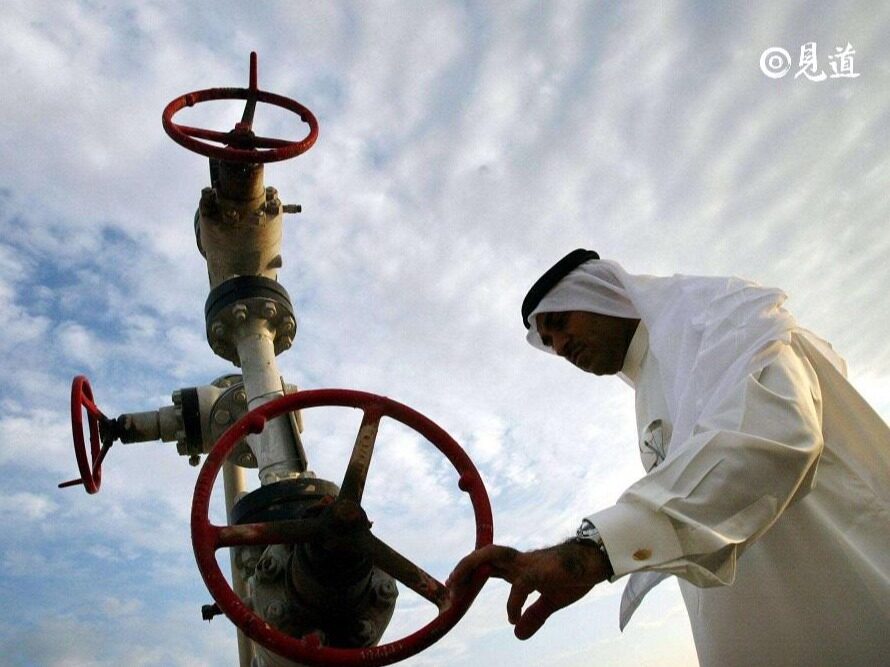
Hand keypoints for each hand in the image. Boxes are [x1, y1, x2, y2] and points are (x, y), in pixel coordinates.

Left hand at [446, 541, 610, 639]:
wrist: (595, 562)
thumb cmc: (573, 576)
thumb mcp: (550, 602)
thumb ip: (533, 616)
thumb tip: (517, 633)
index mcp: (518, 567)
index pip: (486, 565)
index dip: (468, 574)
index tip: (452, 589)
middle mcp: (518, 562)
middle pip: (482, 555)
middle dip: (462, 568)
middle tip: (448, 587)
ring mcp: (527, 564)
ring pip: (491, 556)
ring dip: (470, 567)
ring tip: (457, 586)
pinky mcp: (540, 571)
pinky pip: (520, 585)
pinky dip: (512, 602)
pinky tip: (512, 617)